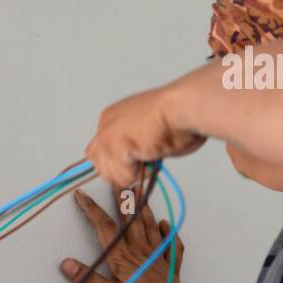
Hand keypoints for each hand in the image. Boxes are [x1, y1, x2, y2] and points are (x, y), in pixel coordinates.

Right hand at [59, 186, 188, 282]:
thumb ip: (88, 279)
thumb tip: (67, 264)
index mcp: (122, 257)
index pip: (103, 228)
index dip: (91, 210)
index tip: (82, 195)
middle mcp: (139, 251)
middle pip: (129, 219)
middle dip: (121, 198)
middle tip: (118, 180)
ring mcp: (157, 256)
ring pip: (149, 225)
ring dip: (143, 207)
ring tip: (140, 191)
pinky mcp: (170, 265)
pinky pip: (171, 244)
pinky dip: (169, 232)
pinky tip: (166, 224)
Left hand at [84, 83, 204, 186]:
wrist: (184, 106)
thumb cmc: (176, 114)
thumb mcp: (145, 129)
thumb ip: (131, 144)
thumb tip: (130, 161)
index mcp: (111, 117)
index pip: (98, 152)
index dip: (116, 163)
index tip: (133, 164)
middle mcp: (105, 125)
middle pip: (100, 166)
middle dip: (121, 171)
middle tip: (143, 161)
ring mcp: (108, 136)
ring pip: (111, 175)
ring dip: (133, 173)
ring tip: (150, 155)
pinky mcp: (116, 147)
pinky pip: (124, 177)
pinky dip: (140, 174)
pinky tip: (151, 155)